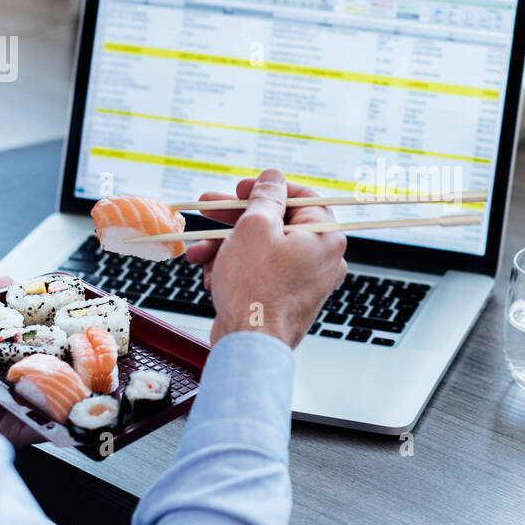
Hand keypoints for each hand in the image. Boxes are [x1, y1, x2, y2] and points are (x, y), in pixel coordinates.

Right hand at [186, 169, 347, 347]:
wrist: (249, 346)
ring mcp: (303, 281)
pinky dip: (234, 270)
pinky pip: (259, 272)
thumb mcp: (255, 228)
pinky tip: (212, 276)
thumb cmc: (257, 290)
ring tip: (199, 252)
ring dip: (226, 247)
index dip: (267, 189)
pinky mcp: (284, 298)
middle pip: (276, 224)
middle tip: (208, 211)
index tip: (241, 190)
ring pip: (261, 249)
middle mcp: (321, 259)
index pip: (302, 197)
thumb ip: (264, 198)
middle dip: (235, 219)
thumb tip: (273, 178)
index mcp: (324, 236)